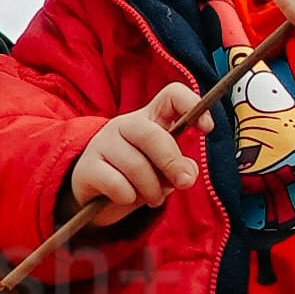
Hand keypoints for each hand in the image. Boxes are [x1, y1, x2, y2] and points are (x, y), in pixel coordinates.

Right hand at [61, 83, 207, 228]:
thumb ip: (181, 169)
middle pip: (152, 134)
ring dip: (151, 190)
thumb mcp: (164, 172)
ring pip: (136, 166)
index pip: (171, 95)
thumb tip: (187, 174)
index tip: (207, 127)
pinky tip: (127, 198)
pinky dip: (129, 198)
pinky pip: (116, 184)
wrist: (96, 195)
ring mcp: (103, 143)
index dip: (191, 104)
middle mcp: (126, 124)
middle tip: (184, 183)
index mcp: (151, 119)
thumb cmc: (137, 177)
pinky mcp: (87, 167)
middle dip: (172, 163)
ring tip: (153, 198)